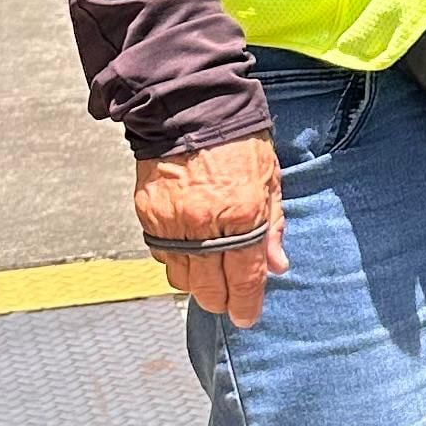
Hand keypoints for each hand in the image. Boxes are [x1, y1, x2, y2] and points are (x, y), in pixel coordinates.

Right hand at [132, 134, 287, 326]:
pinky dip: (176, 262)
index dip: (247, 304)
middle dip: (222, 301)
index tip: (247, 316)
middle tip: (229, 303)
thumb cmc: (238, 140)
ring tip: (210, 276)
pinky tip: (189, 254)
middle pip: (210, 287)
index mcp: (243, 215)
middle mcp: (205, 225)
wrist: (190, 108)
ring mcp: (173, 222)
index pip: (245, 277)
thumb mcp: (270, 179)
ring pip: (183, 277)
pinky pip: (162, 256)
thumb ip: (273, 225)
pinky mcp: (149, 216)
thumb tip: (277, 266)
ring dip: (198, 284)